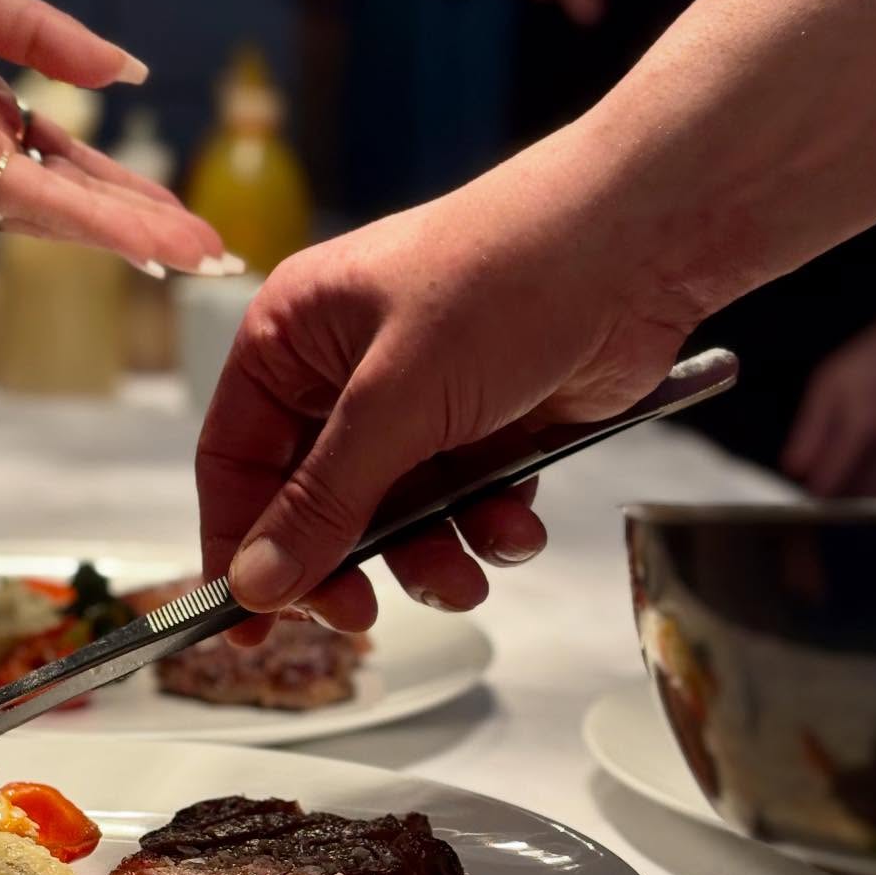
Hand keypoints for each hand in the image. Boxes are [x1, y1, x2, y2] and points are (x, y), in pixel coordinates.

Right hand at [196, 134, 692, 633]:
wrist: (638, 247)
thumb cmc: (502, 281)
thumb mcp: (396, 401)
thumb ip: (323, 501)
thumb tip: (255, 586)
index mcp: (293, 337)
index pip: (237, 462)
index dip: (237, 548)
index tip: (249, 628)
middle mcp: (345, 372)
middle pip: (313, 503)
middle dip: (344, 563)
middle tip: (362, 616)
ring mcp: (419, 401)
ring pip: (394, 517)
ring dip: (429, 558)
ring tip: (467, 576)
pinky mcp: (486, 427)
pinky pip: (463, 507)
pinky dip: (488, 529)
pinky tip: (520, 525)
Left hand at [781, 317, 875, 496]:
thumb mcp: (832, 383)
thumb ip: (810, 431)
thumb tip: (795, 472)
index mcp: (864, 426)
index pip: (830, 488)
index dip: (815, 500)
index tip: (810, 500)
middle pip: (863, 506)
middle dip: (843, 509)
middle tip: (836, 500)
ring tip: (865, 496)